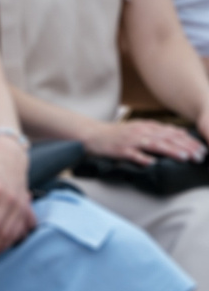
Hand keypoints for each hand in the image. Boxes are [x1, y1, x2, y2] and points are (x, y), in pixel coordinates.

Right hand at [83, 118, 205, 165]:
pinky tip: (151, 163)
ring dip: (170, 150)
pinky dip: (142, 158)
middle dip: (186, 147)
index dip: (189, 141)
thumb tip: (182, 134)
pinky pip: (132, 154)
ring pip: (154, 145)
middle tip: (200, 156)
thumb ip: (159, 132)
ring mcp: (131, 140)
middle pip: (167, 138)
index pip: (173, 133)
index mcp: (148, 127)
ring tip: (184, 157)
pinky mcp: (119, 150)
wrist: (93, 134)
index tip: (203, 149)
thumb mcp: (141, 129)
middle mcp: (142, 132)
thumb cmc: (118, 135)